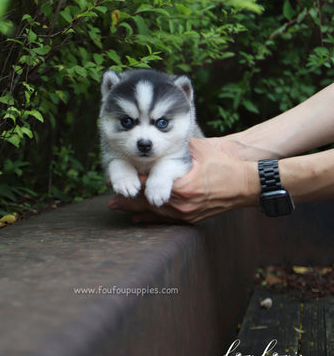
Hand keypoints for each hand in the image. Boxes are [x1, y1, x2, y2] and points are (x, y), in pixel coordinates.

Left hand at [107, 138, 259, 223]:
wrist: (246, 185)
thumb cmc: (224, 165)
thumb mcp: (200, 150)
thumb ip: (178, 145)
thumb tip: (162, 135)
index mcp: (182, 186)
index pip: (150, 185)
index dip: (133, 181)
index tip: (116, 178)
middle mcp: (182, 204)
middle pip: (148, 203)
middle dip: (129, 199)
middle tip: (110, 196)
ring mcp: (187, 214)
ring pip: (156, 213)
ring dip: (136, 210)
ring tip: (118, 206)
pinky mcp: (192, 219)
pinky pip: (167, 220)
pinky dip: (151, 218)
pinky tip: (138, 218)